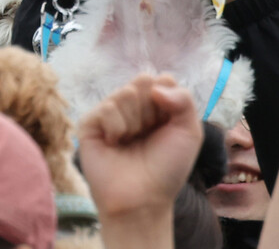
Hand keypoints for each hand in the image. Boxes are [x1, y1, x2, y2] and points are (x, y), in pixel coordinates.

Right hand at [78, 74, 202, 219]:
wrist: (142, 199)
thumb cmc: (166, 169)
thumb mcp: (189, 132)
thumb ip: (184, 99)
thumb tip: (155, 85)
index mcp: (155, 105)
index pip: (161, 79)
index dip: (168, 101)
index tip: (167, 125)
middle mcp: (131, 106)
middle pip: (143, 81)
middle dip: (151, 110)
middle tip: (148, 134)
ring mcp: (109, 113)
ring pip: (125, 93)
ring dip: (135, 121)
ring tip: (131, 141)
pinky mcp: (90, 123)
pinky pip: (107, 108)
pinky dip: (116, 127)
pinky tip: (114, 143)